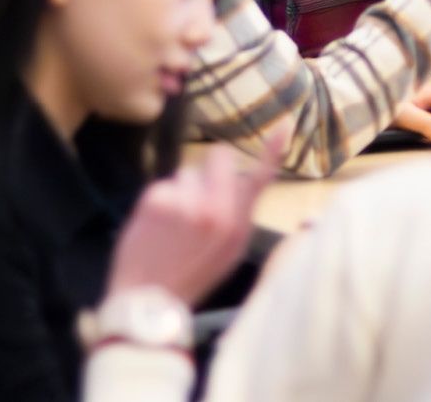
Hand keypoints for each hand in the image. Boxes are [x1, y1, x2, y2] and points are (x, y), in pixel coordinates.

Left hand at [106, 131, 284, 305]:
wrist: (148, 301)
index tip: (282, 128)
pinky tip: (155, 227)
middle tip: (199, 191)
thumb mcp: (228, 253)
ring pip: (187, 172)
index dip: (272, 152)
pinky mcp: (159, 200)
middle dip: (210, 168)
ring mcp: (188, 204)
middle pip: (219, 156)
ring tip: (173, 224)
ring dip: (181, 191)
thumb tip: (243, 181)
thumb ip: (238, 216)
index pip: (259, 181)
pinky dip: (158, 201)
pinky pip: (164, 184)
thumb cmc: (190, 275)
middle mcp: (218, 212)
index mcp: (238, 227)